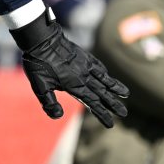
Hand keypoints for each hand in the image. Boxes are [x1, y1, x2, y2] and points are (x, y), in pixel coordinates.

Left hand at [11, 8, 128, 127]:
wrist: (40, 39)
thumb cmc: (38, 63)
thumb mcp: (39, 86)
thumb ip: (49, 103)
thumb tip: (58, 116)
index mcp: (74, 85)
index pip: (92, 103)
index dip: (102, 114)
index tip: (111, 124)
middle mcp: (83, 76)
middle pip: (102, 93)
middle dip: (113, 104)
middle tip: (124, 113)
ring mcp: (85, 64)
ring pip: (104, 78)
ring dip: (115, 87)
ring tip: (126, 94)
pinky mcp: (83, 55)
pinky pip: (97, 65)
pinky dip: (104, 72)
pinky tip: (107, 75)